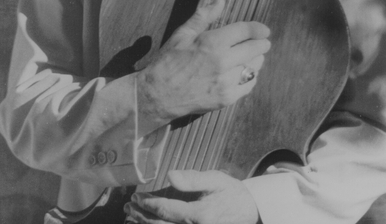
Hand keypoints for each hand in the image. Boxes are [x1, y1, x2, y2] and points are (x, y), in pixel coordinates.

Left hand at [124, 170, 259, 223]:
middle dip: (141, 216)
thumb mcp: (215, 179)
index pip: (165, 210)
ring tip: (131, 217)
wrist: (250, 212)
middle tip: (128, 206)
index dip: (147, 203)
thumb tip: (170, 175)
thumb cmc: (230, 192)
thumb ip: (193, 179)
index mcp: (199, 214)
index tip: (136, 196)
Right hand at [136, 0, 270, 135]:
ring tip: (252, 56)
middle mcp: (222, 62)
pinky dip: (250, 77)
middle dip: (262, 44)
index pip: (245, 31)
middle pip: (255, 49)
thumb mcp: (183, 34)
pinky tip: (244, 73)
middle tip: (263, 42)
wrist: (158, 94)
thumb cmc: (169, 61)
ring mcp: (226, 82)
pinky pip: (249, 85)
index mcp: (212, 43)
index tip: (264, 30)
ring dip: (256, 60)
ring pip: (254, 67)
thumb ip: (204, 16)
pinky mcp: (226, 99)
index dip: (258, 29)